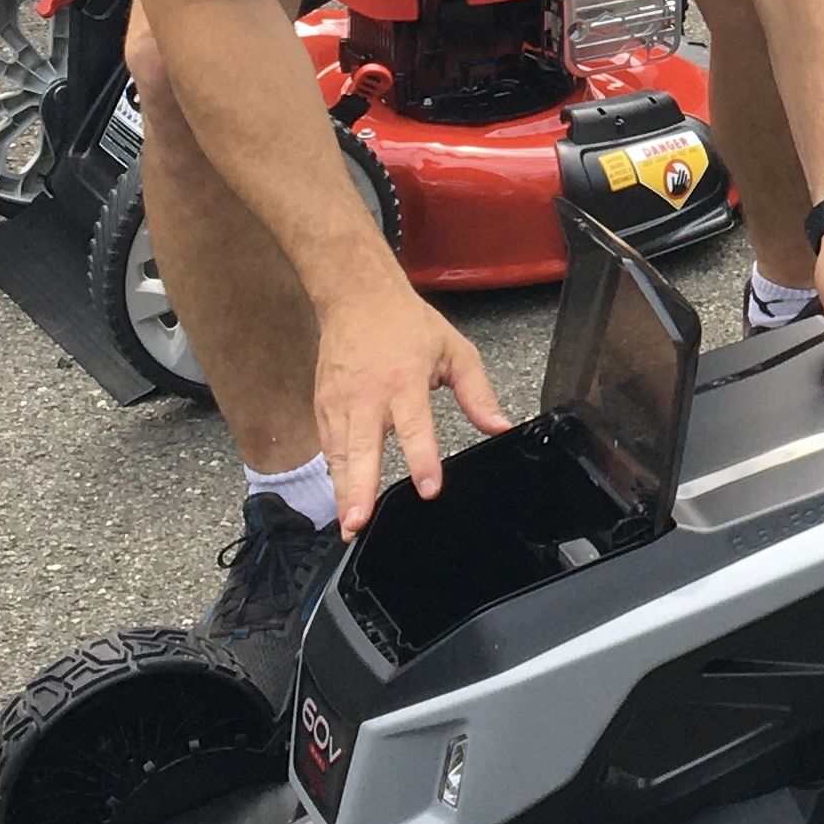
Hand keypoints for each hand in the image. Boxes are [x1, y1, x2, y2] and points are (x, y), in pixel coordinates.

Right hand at [312, 269, 511, 535]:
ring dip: (343, 491)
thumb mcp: (455, 350)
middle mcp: (368, 395)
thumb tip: (500, 426)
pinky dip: (334, 474)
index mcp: (405, 381)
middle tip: (359, 522)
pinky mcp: (323, 407)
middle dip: (360, 488)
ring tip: (349, 526)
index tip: (428, 489)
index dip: (422, 459)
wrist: (356, 297)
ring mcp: (340, 402)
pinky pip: (329, 447)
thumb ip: (478, 393)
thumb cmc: (406, 324)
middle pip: (363, 448)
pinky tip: (342, 502)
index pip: (414, 427)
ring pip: (340, 454)